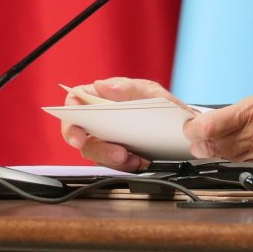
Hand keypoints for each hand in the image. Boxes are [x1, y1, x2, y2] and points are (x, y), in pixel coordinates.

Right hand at [60, 76, 188, 170]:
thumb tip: (102, 86)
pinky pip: (113, 166)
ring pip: (94, 153)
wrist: (182, 130)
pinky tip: (139, 161)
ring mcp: (106, 141)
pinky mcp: (117, 158)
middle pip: (79, 132)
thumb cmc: (161, 106)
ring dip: (109, 157)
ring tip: (128, 157)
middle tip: (109, 150)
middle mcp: (99, 121)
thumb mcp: (150, 92)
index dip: (70, 113)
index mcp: (101, 98)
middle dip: (89, 145)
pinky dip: (124, 166)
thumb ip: (128, 87)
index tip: (77, 128)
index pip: (74, 100)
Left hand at [182, 87, 252, 163]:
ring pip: (226, 157)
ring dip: (213, 152)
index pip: (212, 125)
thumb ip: (244, 110)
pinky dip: (232, 158)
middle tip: (194, 138)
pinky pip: (244, 164)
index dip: (194, 128)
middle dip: (199, 143)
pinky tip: (229, 152)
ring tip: (206, 145)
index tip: (190, 126)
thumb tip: (220, 118)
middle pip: (215, 145)